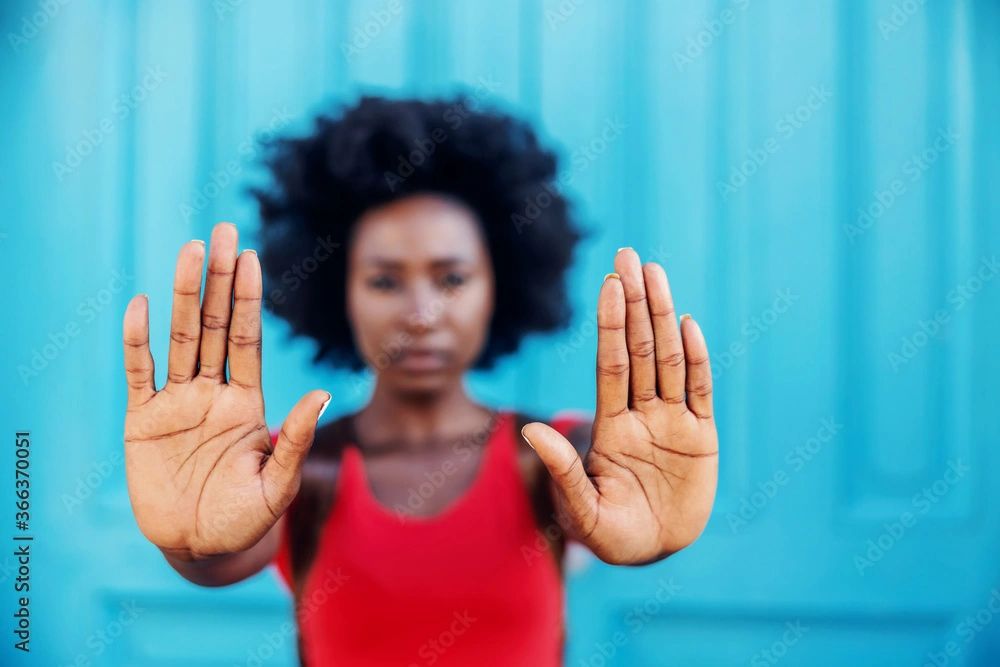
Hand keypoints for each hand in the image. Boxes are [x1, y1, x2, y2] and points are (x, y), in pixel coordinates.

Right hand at [122, 222, 328, 560]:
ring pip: (181, 338)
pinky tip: (143, 305)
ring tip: (192, 250)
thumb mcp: (278, 483)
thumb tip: (323, 393)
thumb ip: (294, 439)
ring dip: (186, 295)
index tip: (253, 257)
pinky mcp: (143, 421)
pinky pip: (139, 374)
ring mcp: (177, 403)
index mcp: (247, 401)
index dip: (250, 298)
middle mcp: (212, 392)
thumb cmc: (247, 519)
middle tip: (224, 230)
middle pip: (216, 325)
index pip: (248, 339)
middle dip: (220, 279)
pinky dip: (138, 342)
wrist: (202, 549)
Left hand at [521, 248, 717, 564]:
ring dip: (663, 317)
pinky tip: (687, 325)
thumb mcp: (582, 512)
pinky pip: (700, 391)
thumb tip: (531, 433)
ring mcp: (672, 422)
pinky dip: (697, 359)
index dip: (610, 325)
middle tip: (630, 256)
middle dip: (634, 303)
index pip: (611, 364)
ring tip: (656, 274)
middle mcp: (641, 414)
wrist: (653, 553)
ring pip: (669, 359)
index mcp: (610, 426)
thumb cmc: (611, 535)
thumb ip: (562, 472)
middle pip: (638, 348)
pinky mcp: (701, 437)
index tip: (608, 285)